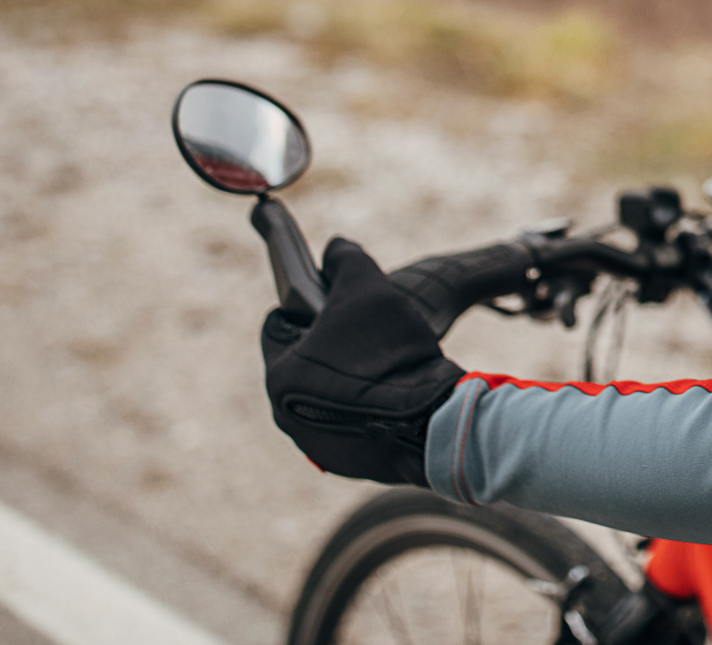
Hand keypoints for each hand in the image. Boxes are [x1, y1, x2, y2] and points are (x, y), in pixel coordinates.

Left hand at [261, 238, 465, 484]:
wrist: (432, 423)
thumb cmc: (394, 352)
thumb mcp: (368, 287)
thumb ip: (345, 259)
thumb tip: (335, 248)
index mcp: (280, 374)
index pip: (279, 324)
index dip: (310, 307)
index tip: (337, 304)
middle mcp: (285, 415)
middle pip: (304, 362)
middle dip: (331, 345)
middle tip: (368, 334)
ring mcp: (315, 444)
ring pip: (323, 395)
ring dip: (346, 379)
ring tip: (386, 366)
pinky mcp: (344, 463)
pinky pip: (347, 425)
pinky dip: (365, 410)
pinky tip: (393, 397)